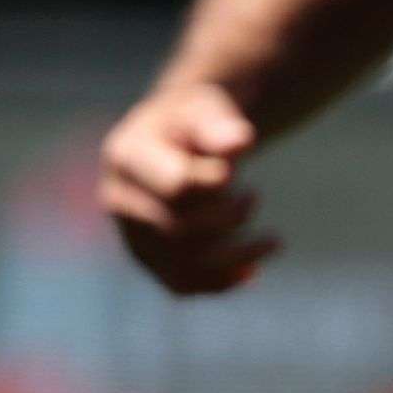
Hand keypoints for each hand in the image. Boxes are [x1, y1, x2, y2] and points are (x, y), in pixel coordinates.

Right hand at [101, 81, 278, 295]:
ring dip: (236, 256)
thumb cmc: (193, 119)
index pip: (176, 187)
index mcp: (127, 157)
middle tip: (253, 196)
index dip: (215, 185)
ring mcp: (130, 234)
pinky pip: (181, 283)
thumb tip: (241, 142)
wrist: (174, 138)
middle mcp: (120, 200)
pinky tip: (252, 270)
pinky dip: (221, 282)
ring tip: (272, 241)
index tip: (233, 173)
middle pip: (179, 229)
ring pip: (182, 265)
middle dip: (229, 218)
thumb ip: (219, 125)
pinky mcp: (148, 259)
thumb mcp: (205, 108)